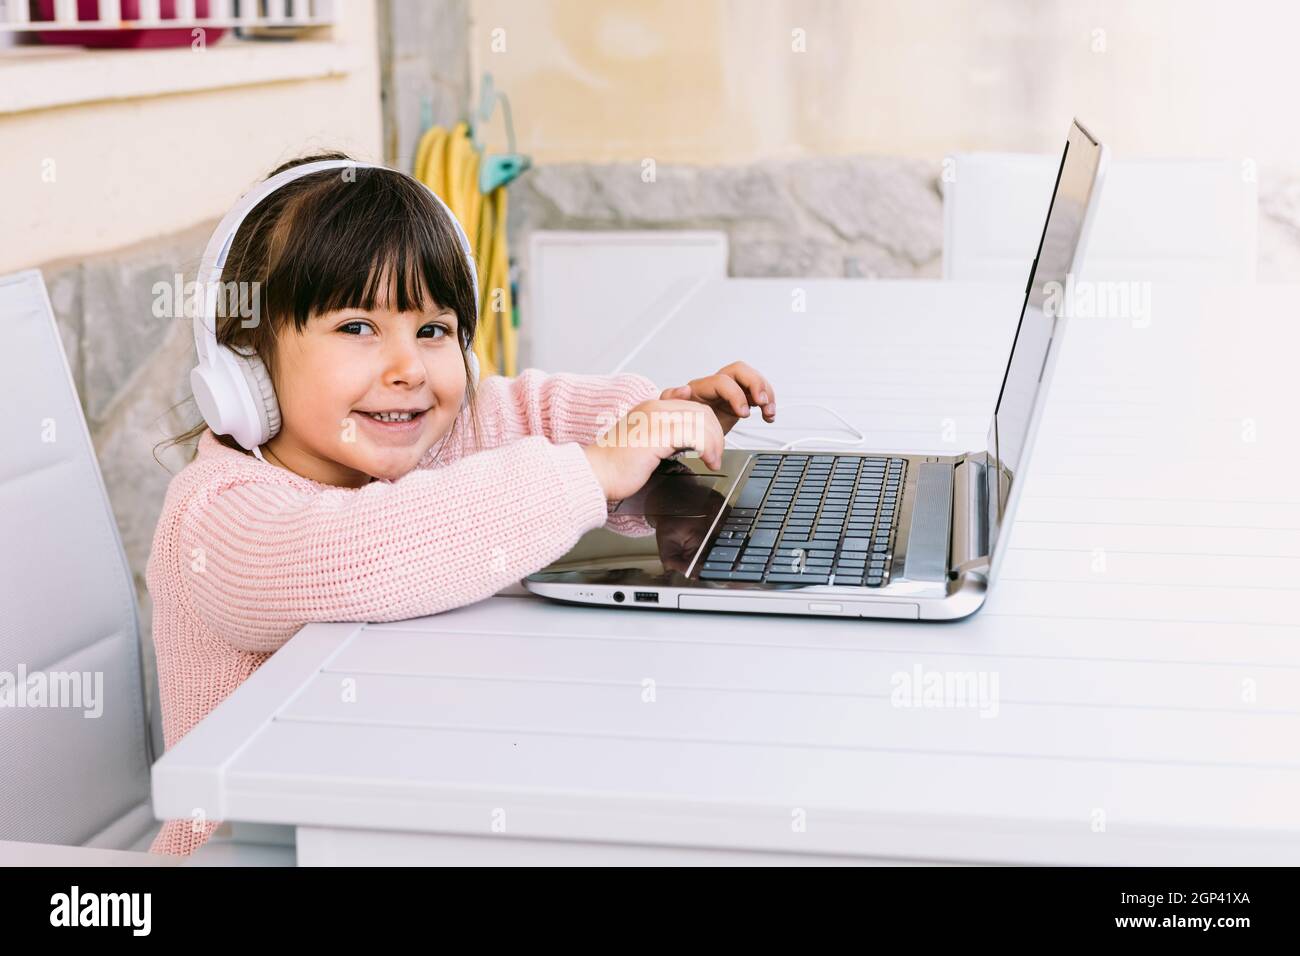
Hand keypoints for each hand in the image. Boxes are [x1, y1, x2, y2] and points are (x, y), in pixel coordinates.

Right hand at [582, 399, 724, 500]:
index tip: (710, 446)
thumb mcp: (645, 444)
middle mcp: (655, 408)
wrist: (596, 473)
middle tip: (716, 456)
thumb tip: (686, 438)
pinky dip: (708, 448)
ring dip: (715, 443)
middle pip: (702, 411)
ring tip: (713, 461)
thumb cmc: (616, 466)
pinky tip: (707, 461)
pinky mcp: (658, 434)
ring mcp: (656, 419)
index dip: (708, 427)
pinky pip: (696, 434)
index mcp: (652, 408)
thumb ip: (665, 436)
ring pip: (702, 420)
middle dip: (716, 435)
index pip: (693, 407)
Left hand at [659, 361, 775, 434]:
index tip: (743, 414)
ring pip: (752, 379)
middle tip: (762, 403)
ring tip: (769, 412)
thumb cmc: (676, 423)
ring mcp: (728, 393)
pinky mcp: (738, 401)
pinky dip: (767, 402)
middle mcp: (716, 386)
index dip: (736, 395)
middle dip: (756, 384)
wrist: (683, 435)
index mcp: (700, 388)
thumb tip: (683, 389)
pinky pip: (757, 394)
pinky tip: (768, 416)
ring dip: (766, 393)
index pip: (723, 381)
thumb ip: (671, 399)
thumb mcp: (669, 413)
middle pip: (740, 370)